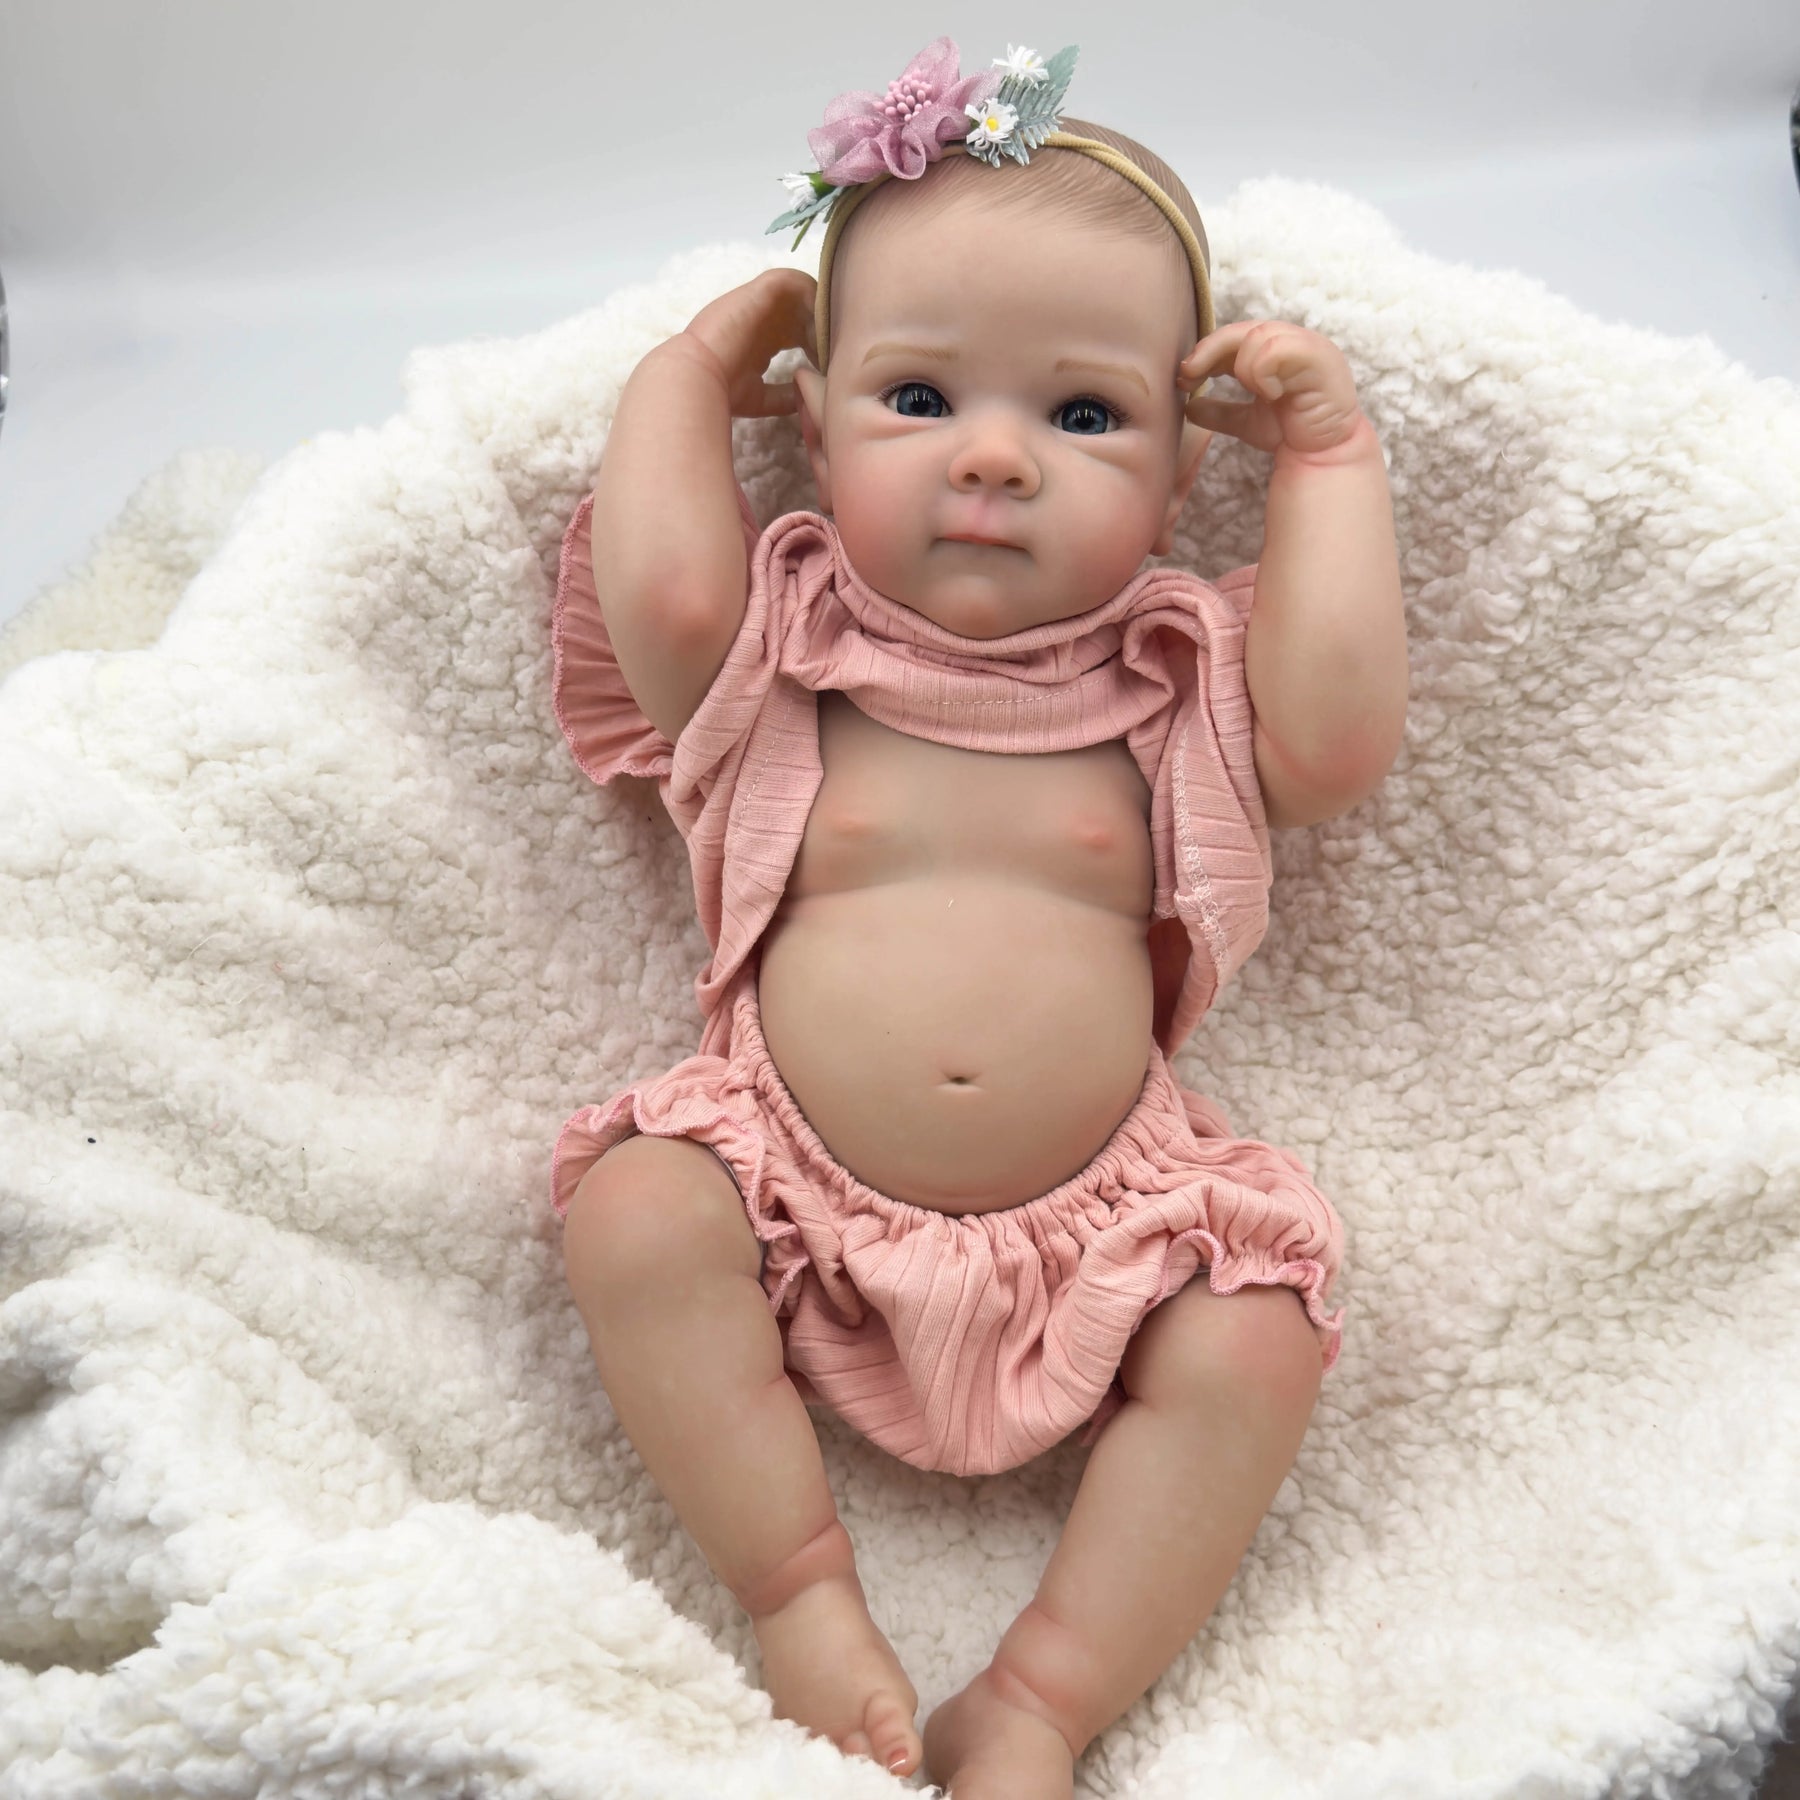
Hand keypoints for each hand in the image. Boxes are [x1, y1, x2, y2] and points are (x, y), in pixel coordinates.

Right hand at [679, 268, 818, 419]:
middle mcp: (763, 316)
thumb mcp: (760, 396)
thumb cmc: (722, 389)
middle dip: (826, 330)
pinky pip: (797, 280)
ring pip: (806, 294)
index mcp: (762, 338)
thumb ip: (784, 395)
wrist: (697, 375)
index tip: (830, 369)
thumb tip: (805, 398)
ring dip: (822, 313)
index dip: (819, 347)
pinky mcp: (761, 289)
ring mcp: (762, 301)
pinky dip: (814, 298)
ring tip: (831, 340)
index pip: (800, 333)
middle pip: (807, 312)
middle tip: (838, 353)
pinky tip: (821, 325)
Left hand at [1176, 320, 1365, 456]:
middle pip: (1242, 330)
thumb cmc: (1291, 432)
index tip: (1184, 376)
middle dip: (1210, 351)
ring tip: (1254, 392)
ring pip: (1258, 336)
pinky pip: (1278, 350)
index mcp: (1274, 350)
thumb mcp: (1247, 421)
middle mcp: (1291, 341)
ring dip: (1243, 367)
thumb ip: (1220, 412)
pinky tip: (1271, 393)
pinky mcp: (1320, 357)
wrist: (1322, 455)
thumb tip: (1189, 407)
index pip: (1234, 337)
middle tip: (1188, 375)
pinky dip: (1264, 371)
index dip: (1206, 352)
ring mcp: (1307, 346)